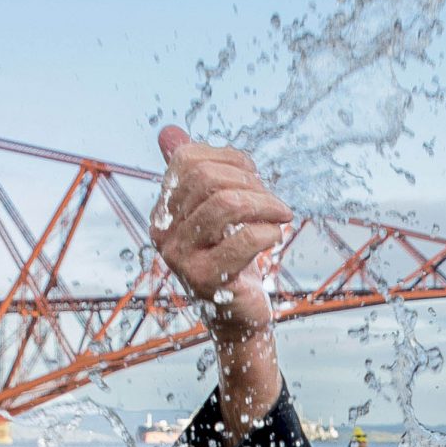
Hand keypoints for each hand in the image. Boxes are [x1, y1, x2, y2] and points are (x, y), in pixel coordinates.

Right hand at [154, 127, 289, 438]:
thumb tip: (168, 132)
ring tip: (282, 215)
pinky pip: (243, 240)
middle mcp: (163, 232)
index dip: (230, 160)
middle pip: (207, 178)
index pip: (189, 160)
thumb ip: (195, 171)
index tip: (256, 178)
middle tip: (275, 201)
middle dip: (251, 182)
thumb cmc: (230, 258)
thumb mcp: (215, 209)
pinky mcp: (205, 280)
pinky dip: (268, 232)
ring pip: (225, 204)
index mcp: (163, 209)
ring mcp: (180, 258)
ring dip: (264, 204)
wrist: (237, 315)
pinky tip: (276, 237)